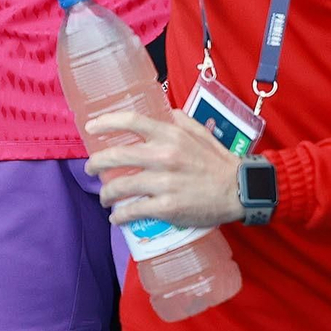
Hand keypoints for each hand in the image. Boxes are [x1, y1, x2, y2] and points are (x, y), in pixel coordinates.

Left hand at [84, 111, 242, 228]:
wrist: (239, 190)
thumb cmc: (217, 160)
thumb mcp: (198, 131)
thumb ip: (177, 120)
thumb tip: (160, 113)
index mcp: (170, 134)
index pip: (130, 122)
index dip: (105, 123)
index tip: (90, 128)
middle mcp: (163, 156)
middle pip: (117, 156)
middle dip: (96, 163)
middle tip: (90, 168)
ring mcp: (164, 182)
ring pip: (121, 186)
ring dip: (106, 193)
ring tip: (104, 196)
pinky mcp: (168, 207)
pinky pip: (134, 211)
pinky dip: (120, 216)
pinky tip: (116, 217)